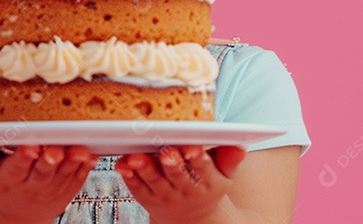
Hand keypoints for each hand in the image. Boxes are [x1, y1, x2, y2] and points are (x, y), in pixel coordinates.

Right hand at [0, 145, 97, 223]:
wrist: (12, 215)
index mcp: (7, 180)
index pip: (16, 168)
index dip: (24, 158)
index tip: (30, 146)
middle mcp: (29, 187)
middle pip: (42, 173)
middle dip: (49, 161)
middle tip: (55, 150)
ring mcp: (49, 191)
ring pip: (62, 177)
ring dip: (71, 164)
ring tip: (78, 151)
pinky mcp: (64, 193)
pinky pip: (76, 181)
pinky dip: (84, 170)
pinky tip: (90, 156)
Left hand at [114, 145, 246, 222]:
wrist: (192, 218)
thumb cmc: (206, 184)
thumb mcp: (223, 175)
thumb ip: (228, 159)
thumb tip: (240, 145)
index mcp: (208, 182)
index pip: (203, 169)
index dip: (197, 158)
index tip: (191, 147)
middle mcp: (186, 190)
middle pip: (177, 175)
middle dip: (171, 163)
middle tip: (166, 152)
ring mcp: (165, 195)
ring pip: (154, 181)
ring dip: (144, 169)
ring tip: (136, 157)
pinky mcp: (146, 197)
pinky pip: (136, 187)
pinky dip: (128, 176)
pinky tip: (122, 164)